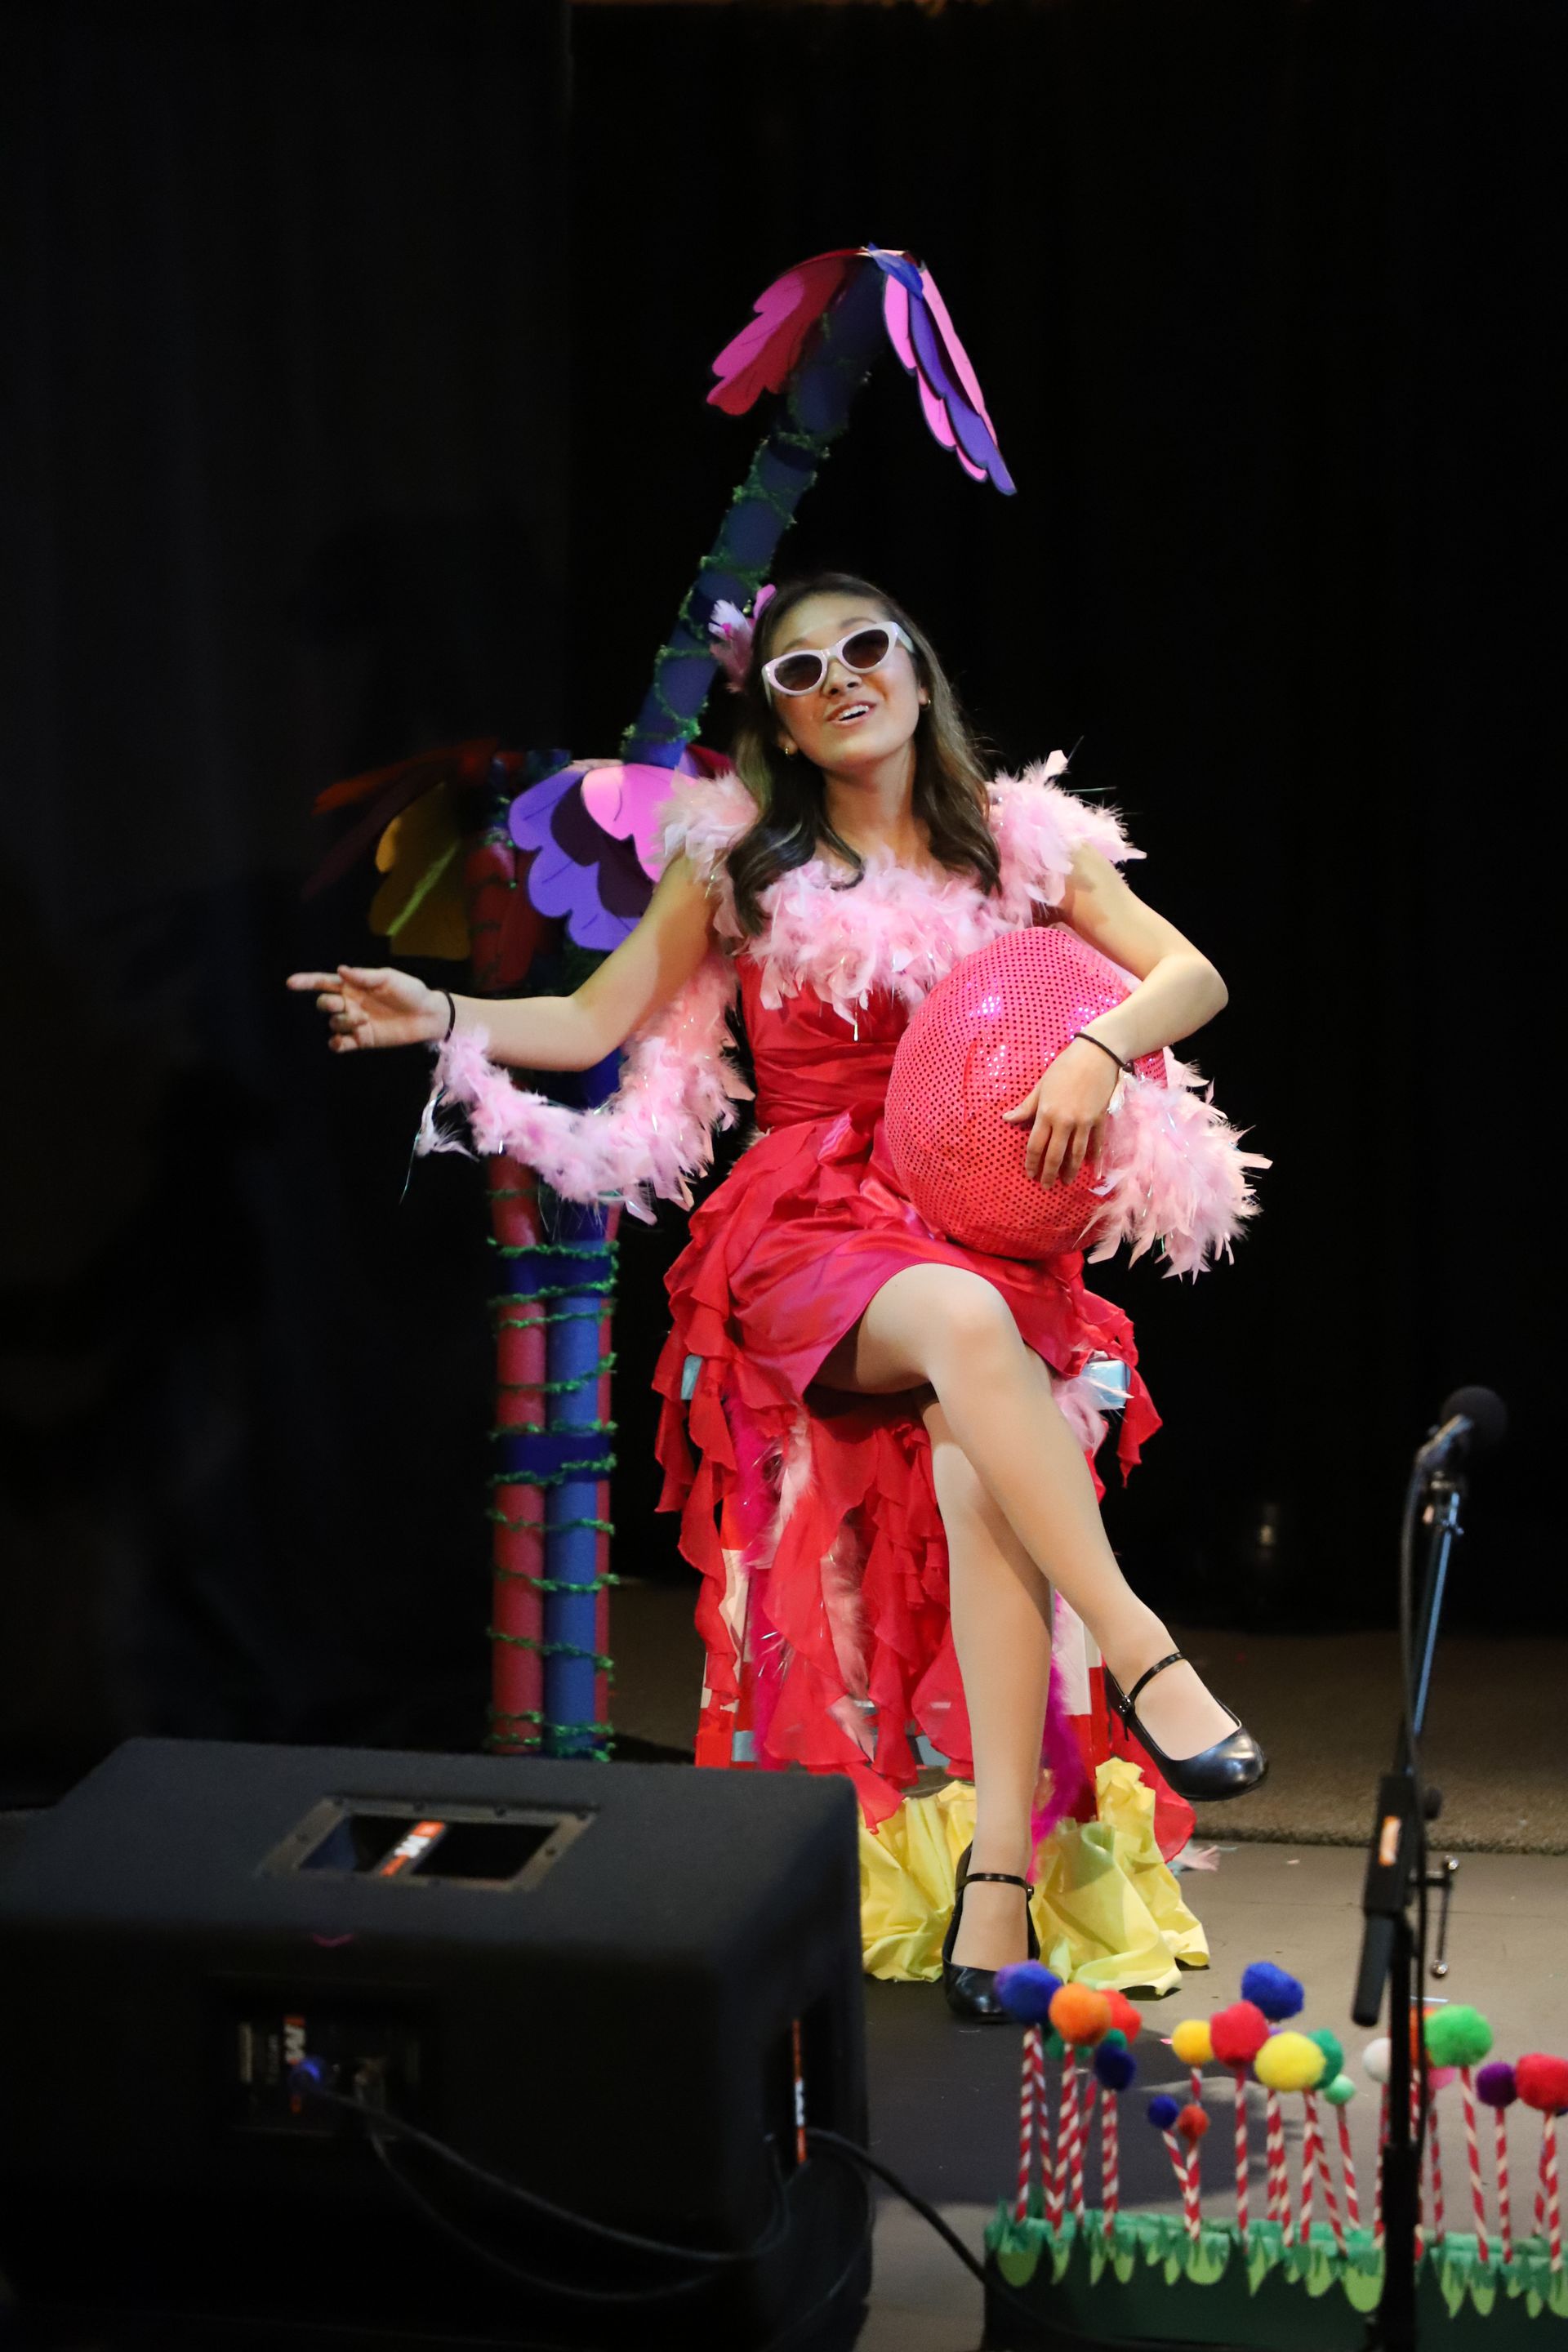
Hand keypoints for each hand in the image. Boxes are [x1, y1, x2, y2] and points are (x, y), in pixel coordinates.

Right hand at [285, 963, 446, 1052]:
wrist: (428, 1015)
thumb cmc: (410, 991)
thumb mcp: (389, 978)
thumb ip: (364, 976)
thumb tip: (340, 971)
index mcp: (353, 985)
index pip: (324, 982)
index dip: (306, 982)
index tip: (291, 983)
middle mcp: (350, 1003)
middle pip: (324, 1003)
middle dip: (327, 1004)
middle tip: (343, 1004)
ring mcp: (355, 1022)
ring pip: (333, 1023)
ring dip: (342, 1022)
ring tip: (363, 1020)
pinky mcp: (362, 1040)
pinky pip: (340, 1044)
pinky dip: (337, 1044)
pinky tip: (342, 1042)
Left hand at [1001, 1039, 1119, 1185]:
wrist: (1096, 1054)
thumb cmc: (1064, 1067)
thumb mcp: (1041, 1086)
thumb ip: (1026, 1107)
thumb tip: (1007, 1120)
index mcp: (1046, 1113)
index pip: (1036, 1145)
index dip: (1032, 1163)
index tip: (1030, 1174)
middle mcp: (1065, 1122)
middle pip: (1055, 1155)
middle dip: (1049, 1173)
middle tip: (1046, 1186)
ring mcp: (1084, 1122)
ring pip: (1076, 1154)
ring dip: (1070, 1171)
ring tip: (1067, 1182)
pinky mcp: (1100, 1119)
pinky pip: (1096, 1143)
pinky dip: (1093, 1157)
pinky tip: (1091, 1168)